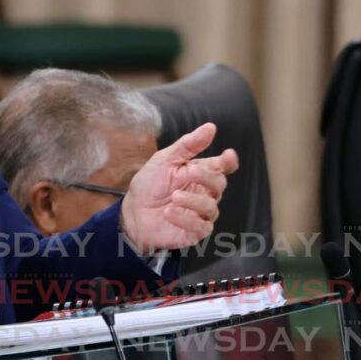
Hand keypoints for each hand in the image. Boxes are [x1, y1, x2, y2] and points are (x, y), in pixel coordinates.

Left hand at [120, 122, 238, 252]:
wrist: (132, 213)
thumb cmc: (149, 186)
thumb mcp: (164, 160)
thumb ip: (188, 145)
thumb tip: (210, 127)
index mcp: (200, 173)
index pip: (223, 167)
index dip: (228, 162)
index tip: (227, 156)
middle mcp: (204, 193)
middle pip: (220, 184)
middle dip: (207, 177)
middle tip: (191, 172)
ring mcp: (200, 213)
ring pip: (211, 207)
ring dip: (193, 200)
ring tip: (174, 196)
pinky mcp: (194, 232)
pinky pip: (200, 227)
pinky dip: (185, 219)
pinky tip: (170, 212)